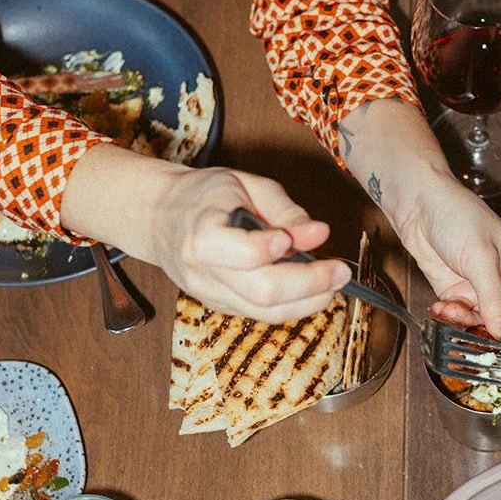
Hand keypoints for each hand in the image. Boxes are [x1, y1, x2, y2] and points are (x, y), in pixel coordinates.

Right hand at [61, 144, 349, 322]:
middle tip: (341, 270)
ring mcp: (210, 295)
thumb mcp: (244, 184)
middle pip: (262, 292)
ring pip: (266, 313)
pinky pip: (262, 315)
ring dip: (309, 301)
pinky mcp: (220, 306)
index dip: (273, 249)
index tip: (292, 238)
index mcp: (201, 234)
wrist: (160, 217)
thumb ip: (284, 210)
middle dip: (310, 284)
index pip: (243, 254)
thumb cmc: (204, 195)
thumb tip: (319, 233)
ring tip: (334, 281)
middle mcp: (202, 272)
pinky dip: (293, 304)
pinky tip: (311, 287)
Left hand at [396, 174, 500, 335]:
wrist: (420, 205)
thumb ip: (496, 301)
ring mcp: (486, 294)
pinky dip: (450, 320)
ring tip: (450, 309)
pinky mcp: (462, 297)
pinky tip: (440, 306)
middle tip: (474, 342)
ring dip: (465, 326)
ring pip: (484, 330)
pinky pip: (461, 321)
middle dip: (492, 338)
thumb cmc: (460, 218)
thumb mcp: (481, 260)